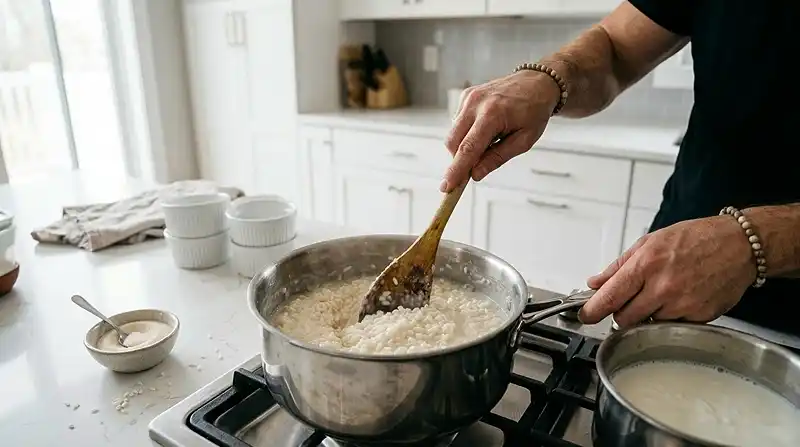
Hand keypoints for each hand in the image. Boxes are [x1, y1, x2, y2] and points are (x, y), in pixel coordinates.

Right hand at [440, 70, 560, 191]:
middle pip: (453, 142)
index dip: (456, 170)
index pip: (468, 148)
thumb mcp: (524, 140)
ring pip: (453, 134)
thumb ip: (497, 158)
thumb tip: (475, 174)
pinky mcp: (465, 96)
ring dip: (464, 146)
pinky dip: (467, 133)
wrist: (536, 82)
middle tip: (473, 169)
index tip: (446, 187)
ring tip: (490, 141)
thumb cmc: (534, 112)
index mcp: (493, 114)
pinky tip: (485, 128)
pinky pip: (458, 123)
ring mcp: (468, 97)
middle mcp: (476, 103)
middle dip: (459, 160)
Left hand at [578, 216, 755, 327]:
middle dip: (621, 313)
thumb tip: (595, 283)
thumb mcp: (650, 242)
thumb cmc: (695, 239)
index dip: (592, 310)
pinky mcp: (698, 317)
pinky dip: (669, 317)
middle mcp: (662, 287)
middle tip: (629, 300)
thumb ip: (619, 266)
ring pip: (647, 324)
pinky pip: (672, 326)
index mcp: (646, 264)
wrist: (739, 245)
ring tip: (662, 293)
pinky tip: (679, 299)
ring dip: (647, 315)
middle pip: (624, 318)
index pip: (609, 297)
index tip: (585, 316)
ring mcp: (682, 305)